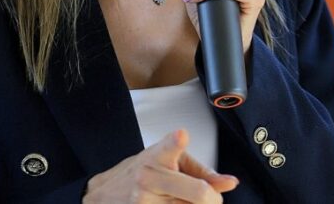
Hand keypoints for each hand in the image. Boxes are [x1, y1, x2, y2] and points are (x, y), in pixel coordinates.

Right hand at [83, 129, 237, 202]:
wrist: (105, 194)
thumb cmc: (141, 172)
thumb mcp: (168, 160)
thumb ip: (201, 171)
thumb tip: (228, 183)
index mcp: (157, 157)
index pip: (168, 147)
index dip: (176, 142)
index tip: (181, 135)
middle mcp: (150, 178)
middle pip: (197, 193)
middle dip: (213, 200)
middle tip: (212, 198)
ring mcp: (145, 201)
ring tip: (186, 200)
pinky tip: (176, 202)